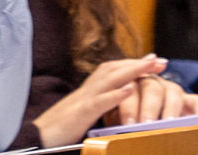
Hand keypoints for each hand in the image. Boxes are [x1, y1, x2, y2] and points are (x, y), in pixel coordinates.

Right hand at [32, 55, 197, 146]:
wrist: (37, 137)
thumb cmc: (60, 130)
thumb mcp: (84, 117)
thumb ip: (100, 108)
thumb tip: (119, 107)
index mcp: (89, 91)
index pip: (113, 71)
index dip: (132, 65)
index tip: (153, 61)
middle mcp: (87, 90)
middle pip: (114, 69)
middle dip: (139, 63)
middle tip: (161, 59)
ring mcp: (83, 100)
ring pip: (110, 79)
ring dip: (132, 71)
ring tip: (151, 66)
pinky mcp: (80, 114)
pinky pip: (100, 101)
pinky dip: (116, 94)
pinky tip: (131, 89)